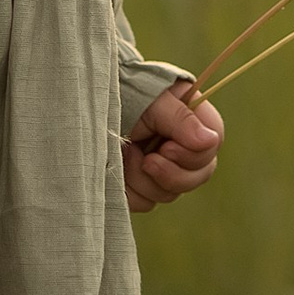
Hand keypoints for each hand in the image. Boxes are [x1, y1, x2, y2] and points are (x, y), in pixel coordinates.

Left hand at [123, 82, 221, 211]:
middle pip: (198, 175)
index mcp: (190, 118)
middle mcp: (180, 144)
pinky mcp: (140, 184)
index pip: (212, 145)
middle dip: (171, 173)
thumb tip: (210, 141)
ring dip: (145, 179)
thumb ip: (180, 118)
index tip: (165, 147)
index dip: (193, 154)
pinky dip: (131, 189)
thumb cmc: (121, 92)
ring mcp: (161, 166)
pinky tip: (119, 166)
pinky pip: (146, 202)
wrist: (81, 107)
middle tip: (147, 159)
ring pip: (171, 193)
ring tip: (127, 154)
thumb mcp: (151, 100)